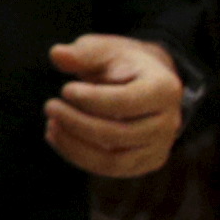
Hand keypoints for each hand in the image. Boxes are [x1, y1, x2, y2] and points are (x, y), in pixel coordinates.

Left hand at [44, 35, 186, 177]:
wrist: (146, 82)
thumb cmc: (122, 64)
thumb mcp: (106, 50)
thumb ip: (83, 53)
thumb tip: (56, 54)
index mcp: (165, 89)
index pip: (124, 102)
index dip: (90, 99)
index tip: (65, 89)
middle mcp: (169, 123)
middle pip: (117, 134)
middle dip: (77, 123)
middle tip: (50, 107)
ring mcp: (158, 148)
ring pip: (112, 161)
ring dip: (74, 146)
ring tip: (51, 125)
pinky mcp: (145, 163)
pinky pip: (109, 169)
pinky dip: (79, 156)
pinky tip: (57, 136)